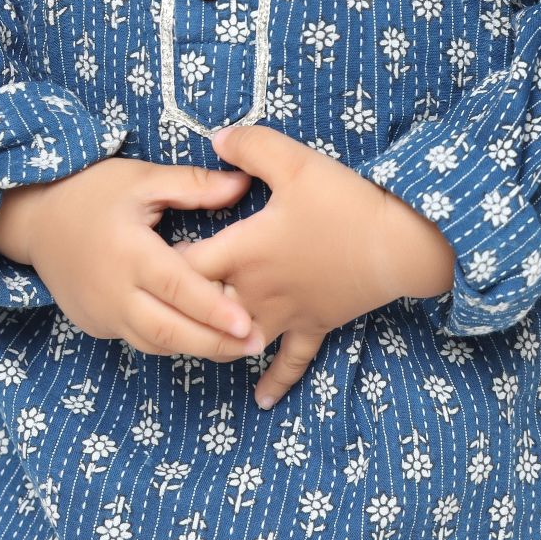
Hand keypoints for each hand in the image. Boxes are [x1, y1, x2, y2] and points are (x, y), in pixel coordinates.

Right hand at [0, 157, 267, 362]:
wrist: (35, 219)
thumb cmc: (92, 191)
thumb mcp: (142, 179)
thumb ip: (192, 185)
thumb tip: (242, 185)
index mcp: (129, 252)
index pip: (177, 288)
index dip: (213, 309)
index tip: (247, 323)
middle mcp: (114, 292)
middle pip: (170, 330)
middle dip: (215, 343)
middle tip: (258, 344)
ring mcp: (102, 314)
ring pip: (156, 343)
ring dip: (197, 348)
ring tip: (238, 348)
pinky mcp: (96, 324)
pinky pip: (139, 340)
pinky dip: (170, 341)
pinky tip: (200, 337)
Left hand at [173, 124, 454, 406]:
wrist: (397, 245)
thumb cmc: (343, 202)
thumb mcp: (294, 161)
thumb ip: (250, 147)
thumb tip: (214, 139)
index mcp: (244, 250)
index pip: (186, 264)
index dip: (160, 263)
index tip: (143, 257)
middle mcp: (256, 290)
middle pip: (203, 308)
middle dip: (181, 306)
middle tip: (159, 299)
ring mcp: (286, 313)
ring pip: (238, 339)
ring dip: (215, 342)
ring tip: (194, 342)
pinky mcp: (315, 325)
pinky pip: (291, 361)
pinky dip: (274, 380)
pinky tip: (260, 400)